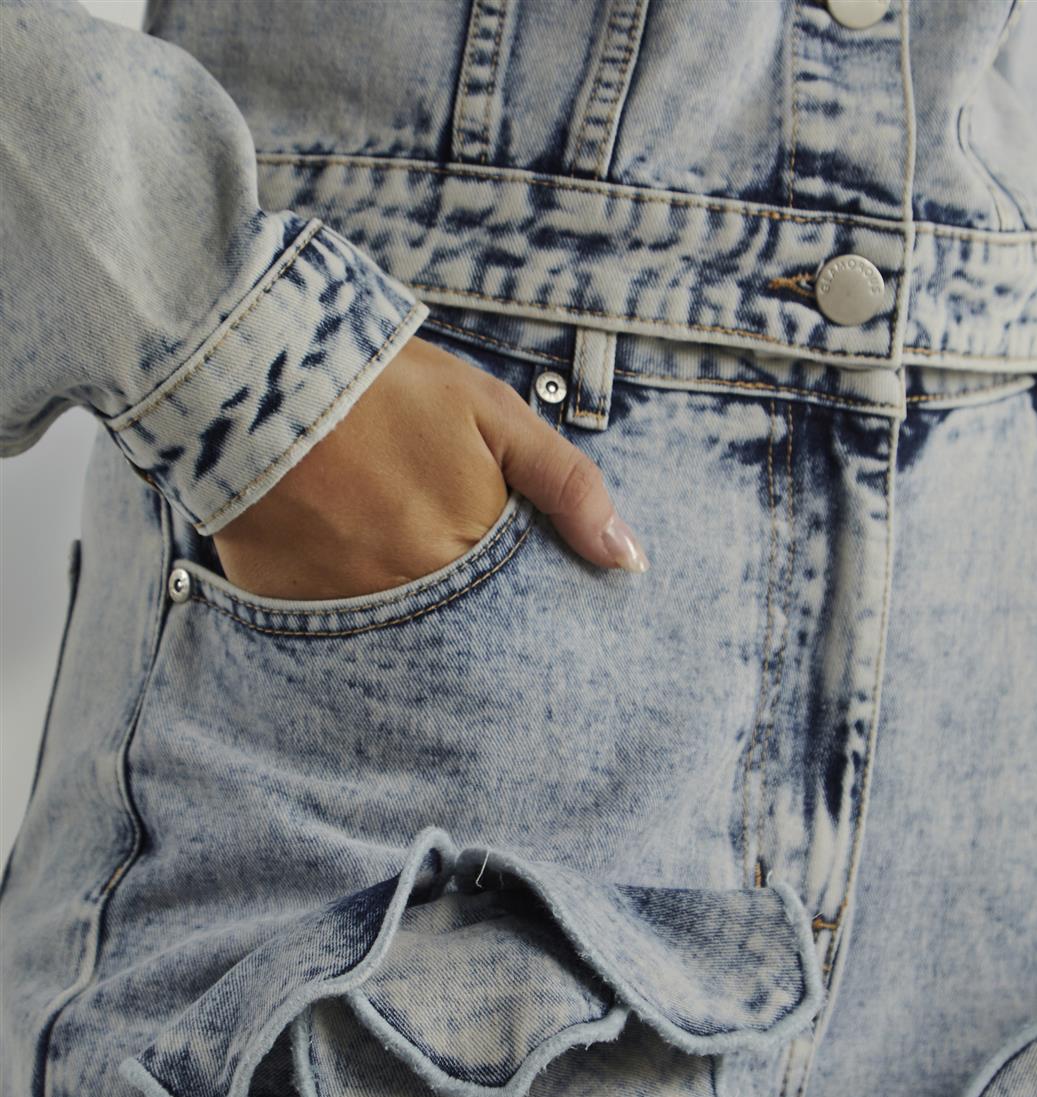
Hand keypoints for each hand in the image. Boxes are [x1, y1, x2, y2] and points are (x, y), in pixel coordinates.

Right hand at [211, 335, 647, 599]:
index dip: (516, 602)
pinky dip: (336, 610)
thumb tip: (628, 559)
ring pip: (394, 639)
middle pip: (456, 635)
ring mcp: (344, 609)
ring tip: (386, 560)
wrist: (256, 367)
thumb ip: (566, 486)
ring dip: (402, 616)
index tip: (508, 588)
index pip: (514, 613)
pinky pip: (323, 631)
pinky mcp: (284, 607)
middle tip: (436, 559)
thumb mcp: (492, 415)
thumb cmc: (386, 386)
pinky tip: (332, 564)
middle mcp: (409, 595)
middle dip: (463, 619)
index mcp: (467, 553)